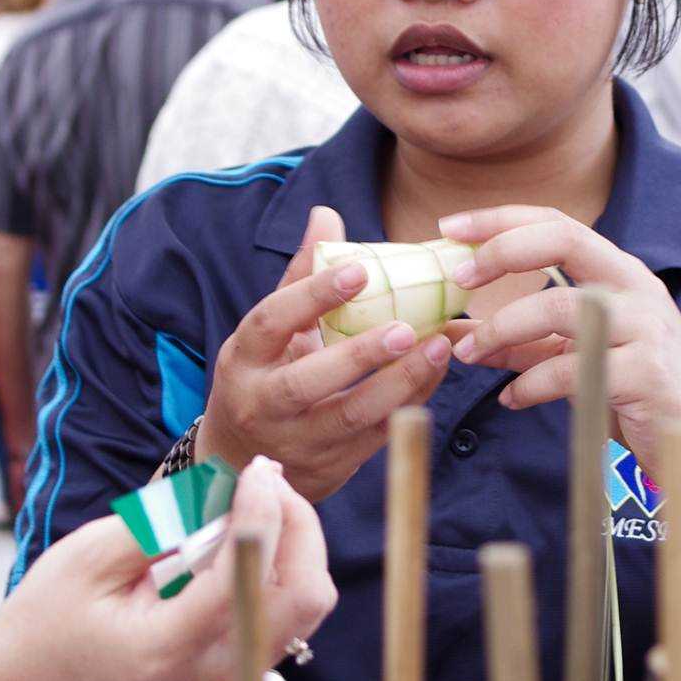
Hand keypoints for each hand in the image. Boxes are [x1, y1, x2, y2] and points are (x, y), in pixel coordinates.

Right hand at [0, 455, 335, 680]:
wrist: (36, 672)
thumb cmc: (53, 612)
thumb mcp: (93, 553)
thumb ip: (166, 524)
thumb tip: (231, 488)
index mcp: (168, 647)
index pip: (244, 579)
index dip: (261, 514)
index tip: (256, 469)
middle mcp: (212, 672)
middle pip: (303, 596)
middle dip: (296, 525)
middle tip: (264, 478)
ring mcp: (231, 678)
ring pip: (307, 603)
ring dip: (294, 541)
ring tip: (256, 499)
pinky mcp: (237, 669)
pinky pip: (289, 610)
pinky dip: (283, 564)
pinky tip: (248, 533)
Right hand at [196, 206, 454, 501]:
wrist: (243, 459)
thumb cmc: (265, 375)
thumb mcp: (271, 331)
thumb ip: (300, 276)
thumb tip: (326, 214)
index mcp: (244, 356)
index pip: (272, 321)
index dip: (313, 295)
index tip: (360, 269)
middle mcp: (261, 402)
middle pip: (305, 382)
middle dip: (360, 356)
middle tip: (408, 328)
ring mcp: (295, 440)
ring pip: (349, 417)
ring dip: (399, 384)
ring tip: (437, 348)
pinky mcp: (329, 466)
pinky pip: (375, 437)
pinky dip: (409, 404)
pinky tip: (436, 374)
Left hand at [443, 205, 680, 493]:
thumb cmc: (642, 396)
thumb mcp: (580, 359)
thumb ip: (529, 344)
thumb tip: (464, 338)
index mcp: (620, 275)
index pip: (558, 224)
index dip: (501, 220)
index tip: (450, 227)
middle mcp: (636, 289)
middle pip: (564, 239)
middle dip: (502, 250)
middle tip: (457, 276)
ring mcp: (646, 328)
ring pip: (561, 306)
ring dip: (504, 328)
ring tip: (470, 353)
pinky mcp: (648, 373)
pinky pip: (573, 370)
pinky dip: (531, 384)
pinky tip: (512, 400)